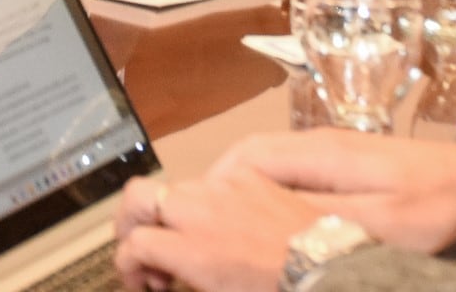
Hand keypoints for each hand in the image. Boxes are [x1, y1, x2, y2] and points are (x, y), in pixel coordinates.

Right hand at [114, 172, 319, 291]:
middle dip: (129, 224)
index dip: (128, 267)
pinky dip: (201, 201)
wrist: (327, 267)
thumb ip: (183, 279)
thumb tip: (162, 275)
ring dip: (165, 214)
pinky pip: (209, 182)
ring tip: (181, 242)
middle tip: (140, 250)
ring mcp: (222, 186)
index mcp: (190, 248)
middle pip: (137, 198)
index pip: (133, 246)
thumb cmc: (276, 288)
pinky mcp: (247, 176)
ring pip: (171, 188)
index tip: (141, 282)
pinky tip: (217, 225)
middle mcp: (199, 209)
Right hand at [206, 129, 455, 252]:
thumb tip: (268, 219)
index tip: (196, 216)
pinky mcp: (337, 163)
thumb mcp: (379, 222)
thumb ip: (321, 217)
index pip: (249, 156)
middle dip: (216, 189)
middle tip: (199, 226)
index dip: (215, 185)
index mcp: (321, 151)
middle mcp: (317, 143)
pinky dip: (260, 192)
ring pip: (262, 163)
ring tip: (221, 227)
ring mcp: (326, 150)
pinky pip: (282, 171)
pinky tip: (260, 219)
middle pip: (247, 157)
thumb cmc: (432, 204)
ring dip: (236, 192)